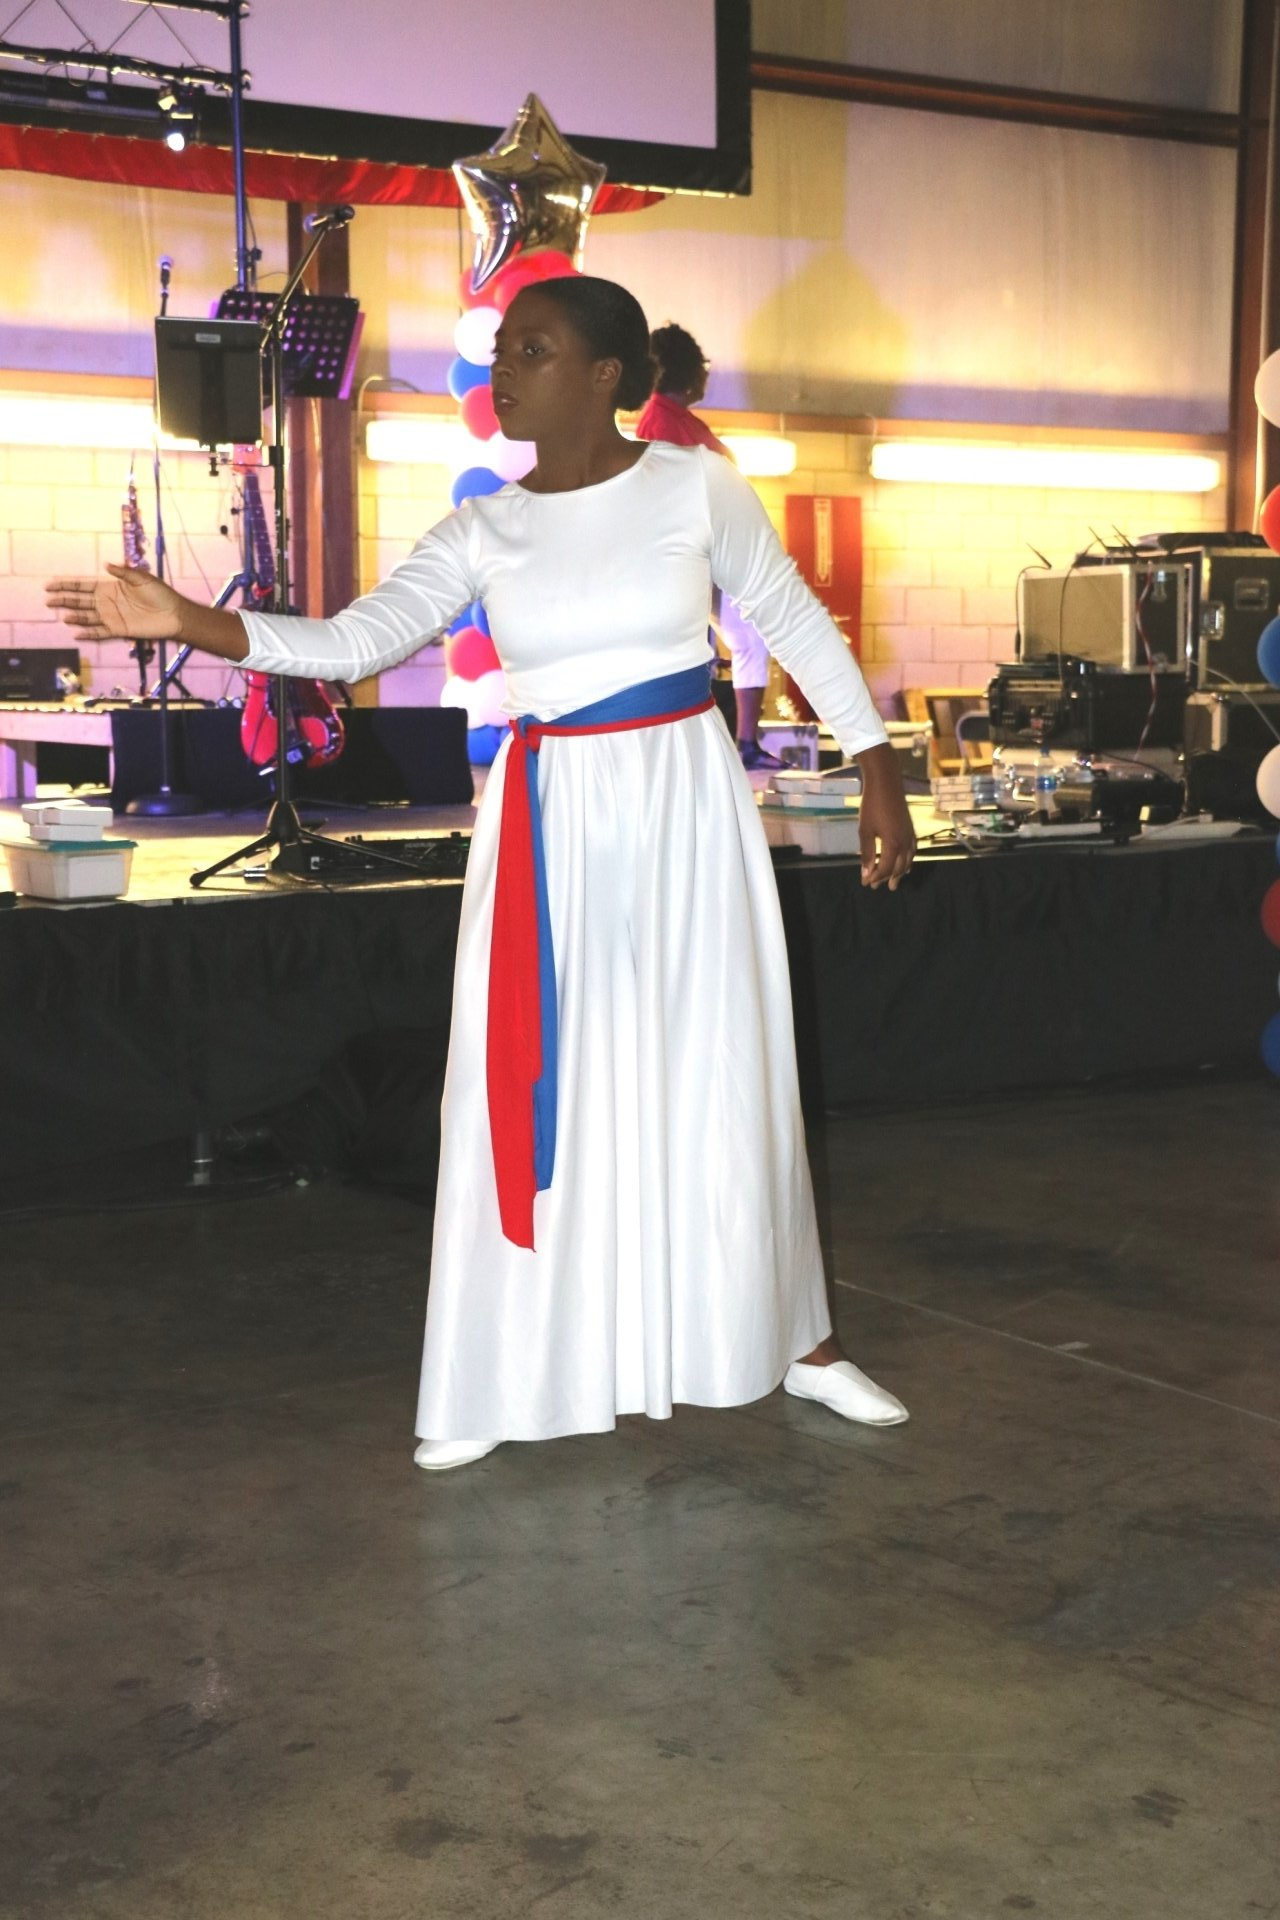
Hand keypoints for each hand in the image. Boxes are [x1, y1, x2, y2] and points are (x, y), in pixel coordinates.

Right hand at [45, 564, 183, 640]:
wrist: (174, 614)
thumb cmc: (160, 594)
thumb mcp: (141, 578)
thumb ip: (123, 572)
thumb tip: (105, 564)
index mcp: (109, 587)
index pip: (83, 585)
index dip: (67, 585)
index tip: (51, 585)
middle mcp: (106, 602)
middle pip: (80, 601)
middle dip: (64, 600)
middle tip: (48, 600)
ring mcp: (111, 616)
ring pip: (87, 617)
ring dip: (74, 617)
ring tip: (63, 617)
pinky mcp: (118, 630)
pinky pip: (100, 632)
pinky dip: (88, 633)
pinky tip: (76, 634)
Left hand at [856, 743, 915, 889]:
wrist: (886, 783)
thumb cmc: (872, 806)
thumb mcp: (865, 830)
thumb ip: (866, 853)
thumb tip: (865, 874)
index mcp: (893, 844)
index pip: (885, 868)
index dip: (875, 877)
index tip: (866, 883)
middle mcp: (905, 842)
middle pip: (897, 867)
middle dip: (887, 878)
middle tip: (877, 887)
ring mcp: (910, 835)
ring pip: (908, 860)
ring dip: (900, 872)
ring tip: (894, 881)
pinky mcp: (911, 829)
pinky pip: (912, 850)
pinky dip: (908, 860)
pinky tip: (904, 862)